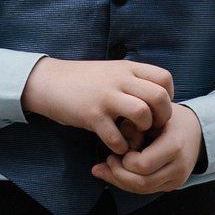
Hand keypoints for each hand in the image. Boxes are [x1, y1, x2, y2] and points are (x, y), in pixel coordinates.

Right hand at [21, 56, 173, 153]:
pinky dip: (121, 146)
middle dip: (162, 117)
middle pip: (159, 97)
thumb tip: (156, 98)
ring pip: (142, 113)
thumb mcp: (111, 70)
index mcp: (127, 68)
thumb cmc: (82, 80)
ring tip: (134, 135)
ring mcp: (105, 97)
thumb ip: (132, 80)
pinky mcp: (91, 115)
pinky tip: (116, 146)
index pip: (164, 78)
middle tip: (152, 127)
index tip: (157, 108)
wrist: (47, 81)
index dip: (168, 97)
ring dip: (142, 130)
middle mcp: (120, 80)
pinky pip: (116, 136)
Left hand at [95, 104, 202, 195]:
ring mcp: (178, 179)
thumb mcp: (151, 114)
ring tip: (107, 168)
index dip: (125, 160)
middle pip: (141, 183)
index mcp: (175, 145)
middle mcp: (179, 166)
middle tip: (108, 160)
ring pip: (142, 190)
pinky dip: (129, 183)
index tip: (118, 148)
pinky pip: (147, 189)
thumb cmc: (170, 119)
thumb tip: (116, 140)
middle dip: (118, 174)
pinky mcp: (173, 185)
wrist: (197, 131)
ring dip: (120, 181)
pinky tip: (116, 173)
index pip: (143, 165)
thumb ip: (133, 126)